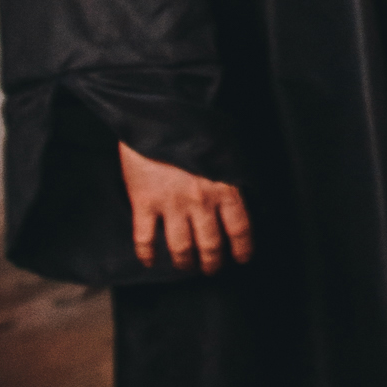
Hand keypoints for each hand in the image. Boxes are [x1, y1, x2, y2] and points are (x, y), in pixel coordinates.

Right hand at [117, 139, 252, 272]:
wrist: (156, 116)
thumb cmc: (194, 129)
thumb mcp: (224, 150)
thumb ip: (232, 176)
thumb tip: (242, 199)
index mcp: (224, 186)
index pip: (240, 228)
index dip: (243, 249)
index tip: (241, 260)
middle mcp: (200, 200)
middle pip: (211, 245)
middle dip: (212, 263)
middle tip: (210, 269)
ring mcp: (171, 203)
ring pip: (181, 247)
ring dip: (184, 262)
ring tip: (185, 266)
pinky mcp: (144, 202)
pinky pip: (145, 238)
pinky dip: (147, 254)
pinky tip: (150, 262)